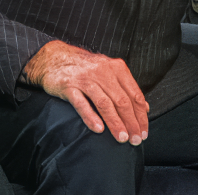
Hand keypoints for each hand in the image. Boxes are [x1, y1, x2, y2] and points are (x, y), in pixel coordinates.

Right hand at [23, 40, 148, 144]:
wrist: (54, 58)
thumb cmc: (84, 68)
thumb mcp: (108, 72)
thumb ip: (126, 88)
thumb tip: (144, 108)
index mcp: (116, 68)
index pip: (135, 95)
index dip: (141, 116)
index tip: (143, 132)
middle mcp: (102, 72)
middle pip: (122, 101)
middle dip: (131, 123)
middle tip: (135, 139)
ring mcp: (85, 79)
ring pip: (104, 103)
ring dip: (115, 123)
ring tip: (121, 138)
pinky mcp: (68, 86)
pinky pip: (81, 104)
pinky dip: (91, 117)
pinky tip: (99, 129)